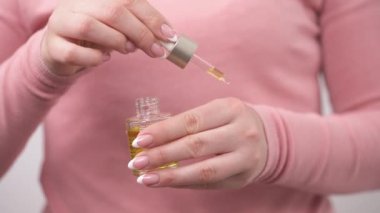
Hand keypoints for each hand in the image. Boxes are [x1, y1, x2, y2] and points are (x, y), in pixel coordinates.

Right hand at [41, 0, 175, 75]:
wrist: (62, 51)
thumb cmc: (97, 37)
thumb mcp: (119, 28)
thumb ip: (139, 28)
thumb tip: (164, 38)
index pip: (128, 0)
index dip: (151, 17)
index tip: (169, 35)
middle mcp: (76, 4)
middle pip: (112, 11)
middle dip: (140, 33)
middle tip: (156, 50)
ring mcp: (60, 23)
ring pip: (89, 26)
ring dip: (116, 41)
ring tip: (127, 50)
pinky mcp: (52, 46)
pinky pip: (73, 53)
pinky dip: (94, 58)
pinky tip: (103, 59)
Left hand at [128, 98, 267, 188]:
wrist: (267, 139)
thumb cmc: (230, 123)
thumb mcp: (215, 113)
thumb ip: (188, 124)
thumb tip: (150, 140)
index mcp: (230, 108)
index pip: (191, 121)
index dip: (164, 131)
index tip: (140, 140)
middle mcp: (241, 132)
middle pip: (196, 145)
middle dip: (162, 155)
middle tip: (137, 161)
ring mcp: (245, 157)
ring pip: (204, 170)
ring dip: (170, 176)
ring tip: (146, 178)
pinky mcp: (243, 177)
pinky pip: (209, 183)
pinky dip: (184, 183)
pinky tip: (165, 182)